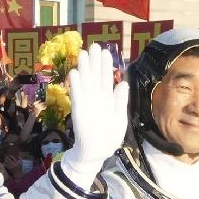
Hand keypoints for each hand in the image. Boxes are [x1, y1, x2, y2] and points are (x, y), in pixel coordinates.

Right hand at [60, 43, 129, 187]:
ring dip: (84, 68)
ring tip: (83, 53)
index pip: (107, 78)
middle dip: (95, 62)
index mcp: (107, 98)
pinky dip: (76, 85)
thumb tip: (124, 82)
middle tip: (94, 46)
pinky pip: (77, 95)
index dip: (106, 65)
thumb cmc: (108, 136)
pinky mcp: (79, 110)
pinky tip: (75, 73)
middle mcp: (96, 97)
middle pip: (95, 76)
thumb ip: (120, 101)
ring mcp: (86, 102)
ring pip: (85, 82)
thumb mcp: (119, 118)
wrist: (96, 152)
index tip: (106, 51)